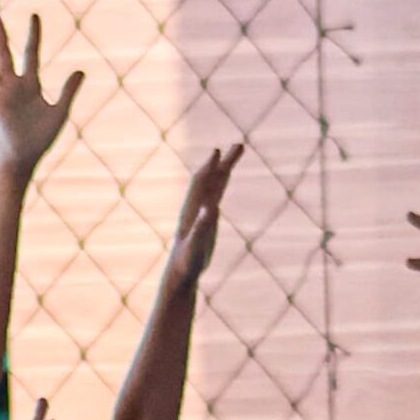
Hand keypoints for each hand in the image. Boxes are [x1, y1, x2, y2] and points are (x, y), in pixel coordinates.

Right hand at [0, 7, 82, 175]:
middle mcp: (13, 86)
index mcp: (30, 85)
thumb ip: (68, 91)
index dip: (33, 34)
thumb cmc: (40, 139)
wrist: (24, 159)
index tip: (34, 15)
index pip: (31, 53)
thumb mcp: (59, 113)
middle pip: (3, 52)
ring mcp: (1, 95)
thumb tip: (81, 71)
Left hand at [163, 144, 243, 286]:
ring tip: (236, 152)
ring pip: (214, 185)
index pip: (202, 183)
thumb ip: (201, 226)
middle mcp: (196, 207)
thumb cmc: (186, 262)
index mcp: (192, 210)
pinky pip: (214, 197)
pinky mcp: (207, 220)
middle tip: (239, 145)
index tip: (218, 151)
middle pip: (211, 178)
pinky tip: (223, 180)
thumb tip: (210, 207)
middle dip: (223, 162)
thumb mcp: (195, 245)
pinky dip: (220, 185)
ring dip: (224, 169)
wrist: (180, 274)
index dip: (210, 167)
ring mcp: (202, 212)